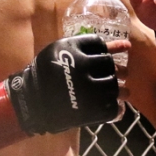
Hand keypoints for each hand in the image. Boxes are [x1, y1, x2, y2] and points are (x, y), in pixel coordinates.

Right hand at [0, 35, 118, 150]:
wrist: (31, 101)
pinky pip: (111, 108)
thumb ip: (86, 45)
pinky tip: (115, 107)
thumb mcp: (60, 50)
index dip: (107, 50)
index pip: (101, 45)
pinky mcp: (88, 110)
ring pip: (113, 86)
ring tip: (124, 92)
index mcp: (73, 49)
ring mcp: (86, 89)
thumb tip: (123, 45)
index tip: (106, 57)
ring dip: (121, 90)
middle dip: (115, 69)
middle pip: (110, 65)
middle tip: (119, 74)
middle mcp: (82, 67)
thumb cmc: (45, 72)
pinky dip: (116, 109)